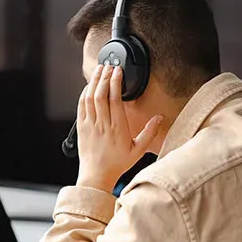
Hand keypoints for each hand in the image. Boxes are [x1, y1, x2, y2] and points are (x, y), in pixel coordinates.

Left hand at [76, 64, 163, 192]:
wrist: (96, 176)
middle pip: (101, 94)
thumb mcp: (138, 150)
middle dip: (105, 76)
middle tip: (109, 65)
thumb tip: (159, 118)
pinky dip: (84, 93)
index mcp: (118, 128)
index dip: (116, 82)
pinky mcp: (81, 127)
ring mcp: (90, 125)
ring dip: (94, 81)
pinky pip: (81, 106)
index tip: (118, 71)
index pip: (115, 99)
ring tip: (99, 69)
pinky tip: (89, 86)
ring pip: (90, 97)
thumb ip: (150, 132)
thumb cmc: (117, 164)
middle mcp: (102, 125)